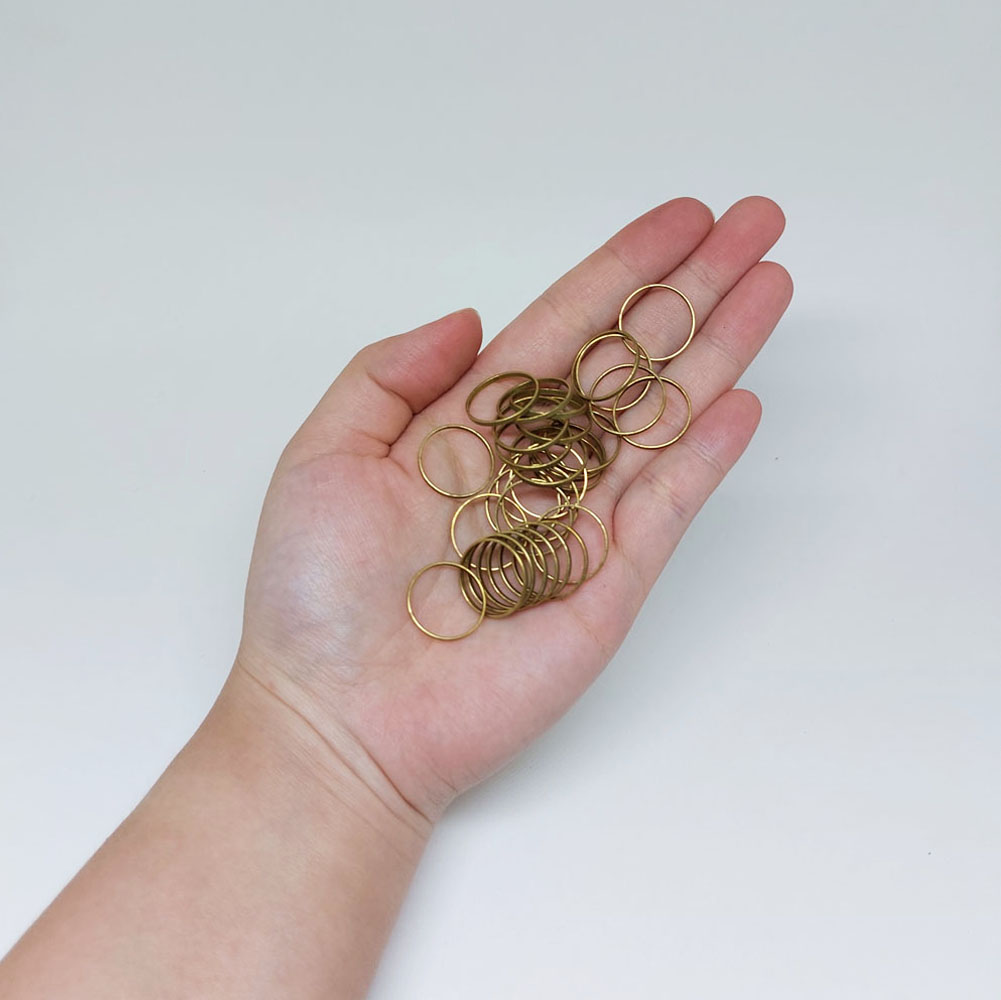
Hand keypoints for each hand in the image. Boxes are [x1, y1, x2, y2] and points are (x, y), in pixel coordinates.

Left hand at [234, 196, 791, 823]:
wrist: (339, 721)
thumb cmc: (312, 595)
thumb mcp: (323, 455)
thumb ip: (388, 374)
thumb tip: (469, 317)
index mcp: (468, 430)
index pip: (561, 330)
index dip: (620, 271)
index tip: (681, 217)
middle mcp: (532, 467)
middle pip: (626, 364)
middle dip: (692, 294)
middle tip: (757, 224)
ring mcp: (575, 524)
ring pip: (659, 422)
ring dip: (718, 353)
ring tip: (773, 284)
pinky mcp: (604, 585)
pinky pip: (663, 509)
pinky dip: (704, 457)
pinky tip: (741, 399)